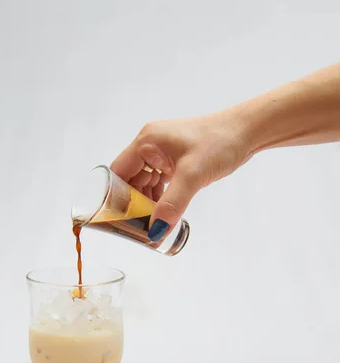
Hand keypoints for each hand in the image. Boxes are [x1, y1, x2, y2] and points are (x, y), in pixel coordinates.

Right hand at [110, 111, 251, 240]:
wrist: (247, 131)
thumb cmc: (220, 142)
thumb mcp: (193, 175)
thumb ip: (172, 204)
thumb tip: (156, 231)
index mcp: (147, 142)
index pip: (118, 172)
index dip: (116, 196)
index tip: (120, 219)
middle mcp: (150, 145)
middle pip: (130, 179)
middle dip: (134, 203)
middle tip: (139, 227)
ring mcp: (162, 152)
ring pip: (145, 182)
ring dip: (148, 202)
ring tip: (153, 223)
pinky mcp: (175, 159)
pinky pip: (159, 181)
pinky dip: (160, 197)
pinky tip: (165, 211)